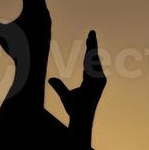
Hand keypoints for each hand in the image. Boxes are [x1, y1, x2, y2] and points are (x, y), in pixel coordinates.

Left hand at [48, 30, 106, 148]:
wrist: (80, 118)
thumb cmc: (75, 110)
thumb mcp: (65, 95)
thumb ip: (59, 86)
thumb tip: (50, 79)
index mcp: (91, 79)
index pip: (89, 61)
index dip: (89, 49)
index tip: (89, 37)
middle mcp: (97, 79)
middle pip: (93, 58)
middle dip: (92, 44)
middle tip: (91, 31)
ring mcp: (98, 81)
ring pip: (94, 60)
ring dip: (92, 47)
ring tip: (91, 35)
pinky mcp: (98, 83)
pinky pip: (94, 67)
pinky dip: (93, 57)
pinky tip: (91, 48)